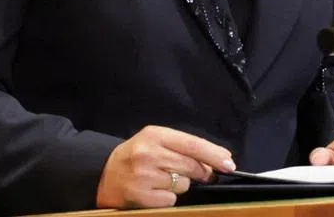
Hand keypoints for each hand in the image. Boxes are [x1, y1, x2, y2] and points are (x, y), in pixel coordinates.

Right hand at [95, 125, 236, 208]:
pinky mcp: (140, 196)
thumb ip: (184, 147)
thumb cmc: (136, 156)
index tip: (230, 164)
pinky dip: (168, 198)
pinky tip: (155, 191)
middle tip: (200, 175)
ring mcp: (143, 176)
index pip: (192, 144)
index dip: (214, 155)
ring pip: (183, 184)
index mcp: (155, 135)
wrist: (103, 174)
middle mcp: (149, 153)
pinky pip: (171, 200)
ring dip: (180, 185)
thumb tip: (220, 159)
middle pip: (191, 166)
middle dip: (202, 173)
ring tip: (162, 179)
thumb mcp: (156, 141)